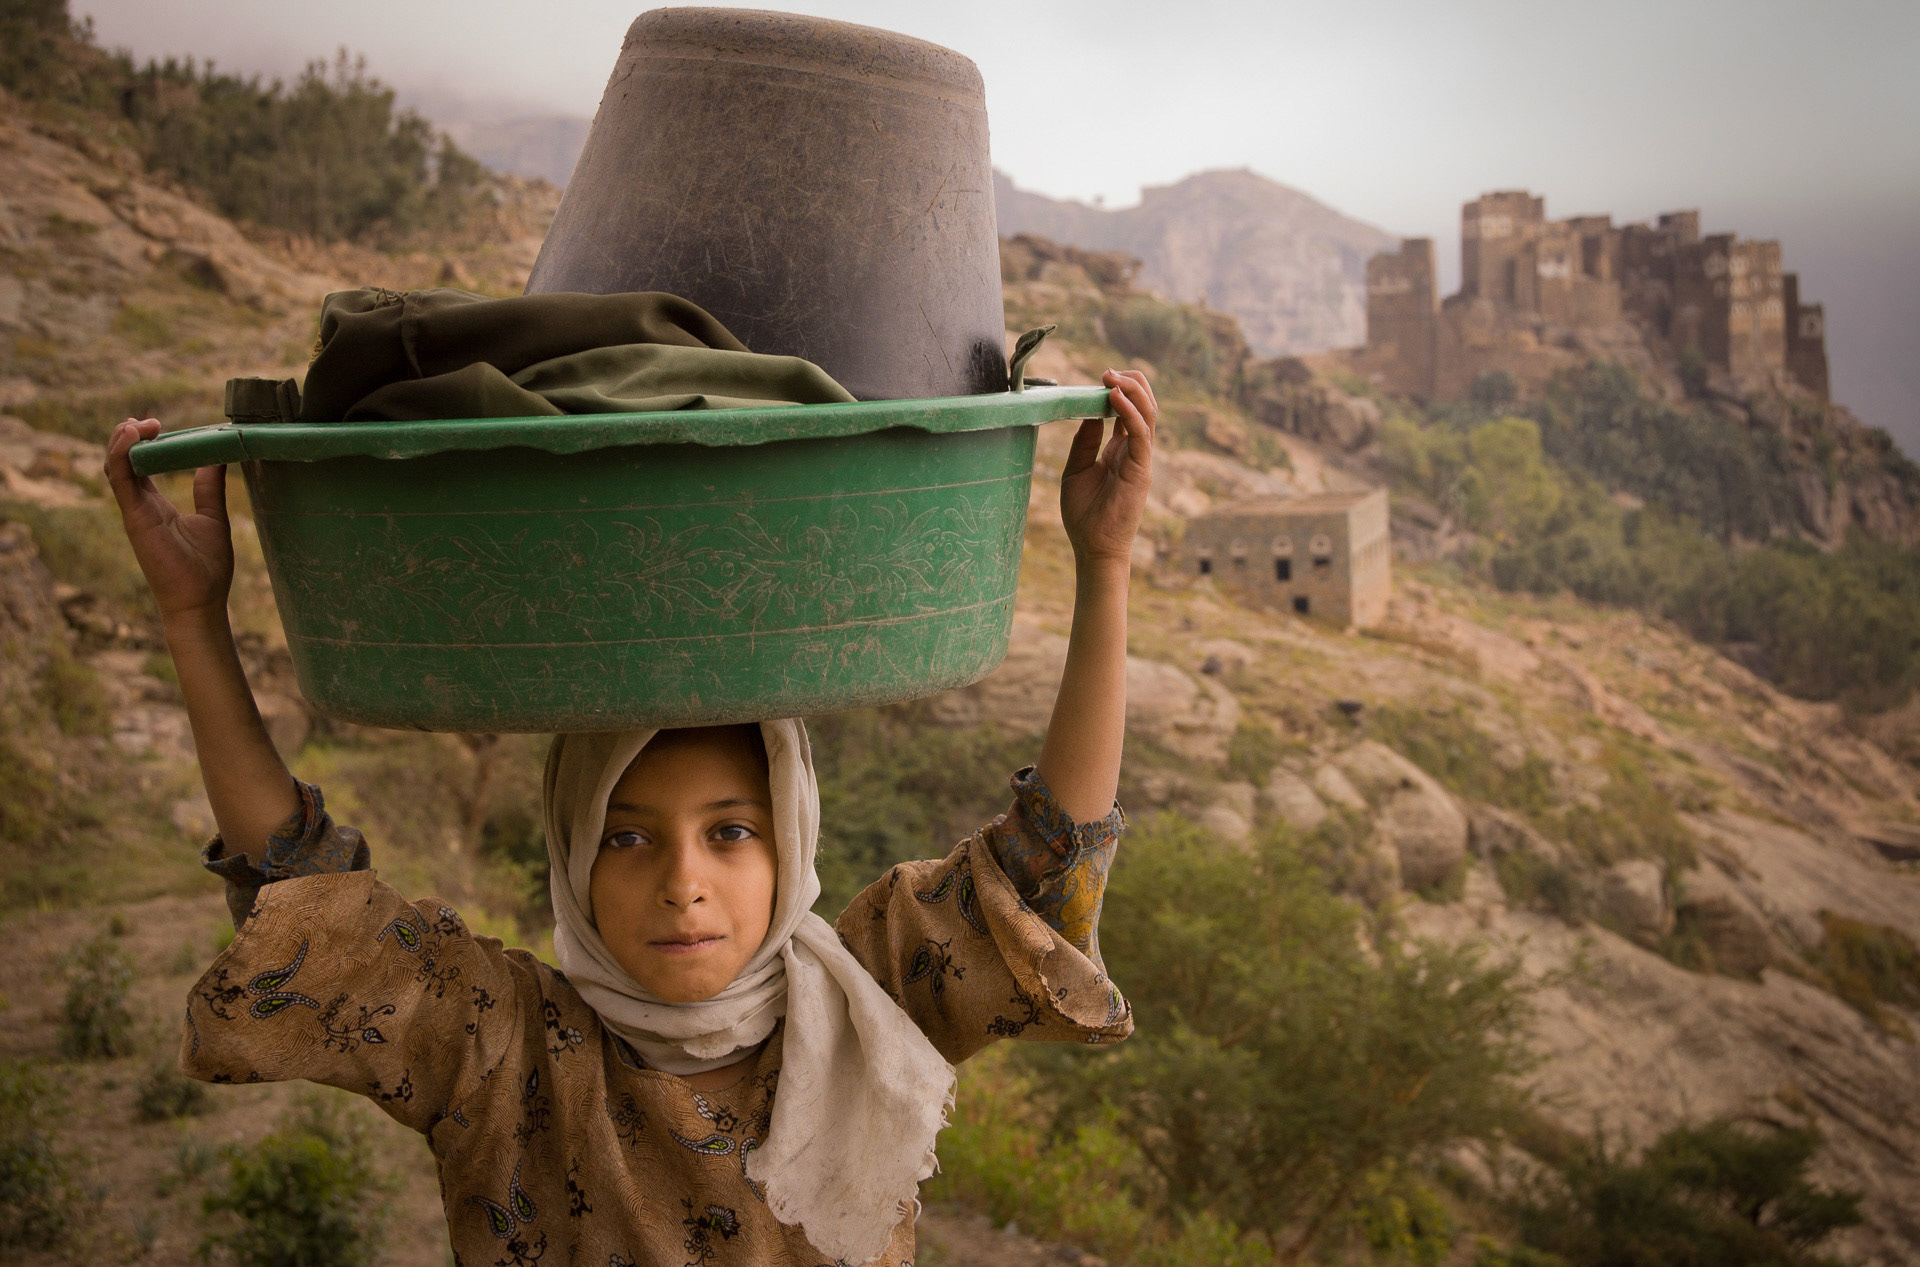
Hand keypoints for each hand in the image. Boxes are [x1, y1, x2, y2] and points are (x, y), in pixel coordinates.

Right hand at [104, 418, 235, 620]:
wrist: (202, 600)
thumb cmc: (207, 567)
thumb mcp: (213, 518)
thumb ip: (210, 488)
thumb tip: (217, 458)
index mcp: (156, 505)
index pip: (140, 466)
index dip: (145, 443)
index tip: (159, 425)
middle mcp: (141, 506)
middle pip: (122, 462)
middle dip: (129, 436)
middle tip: (150, 421)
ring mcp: (135, 511)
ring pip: (115, 467)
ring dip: (122, 440)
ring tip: (137, 423)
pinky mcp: (134, 517)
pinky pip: (120, 480)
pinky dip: (122, 455)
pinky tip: (131, 436)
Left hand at [1059, 369, 1156, 566]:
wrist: (1092, 547)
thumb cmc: (1084, 513)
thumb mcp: (1077, 468)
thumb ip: (1085, 441)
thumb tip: (1086, 411)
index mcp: (1121, 449)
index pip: (1128, 410)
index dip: (1118, 390)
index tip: (1100, 378)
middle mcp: (1135, 450)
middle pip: (1145, 406)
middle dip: (1130, 383)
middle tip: (1107, 372)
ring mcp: (1141, 458)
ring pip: (1148, 414)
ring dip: (1132, 391)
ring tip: (1112, 377)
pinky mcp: (1142, 469)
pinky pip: (1141, 433)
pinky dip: (1130, 412)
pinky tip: (1114, 398)